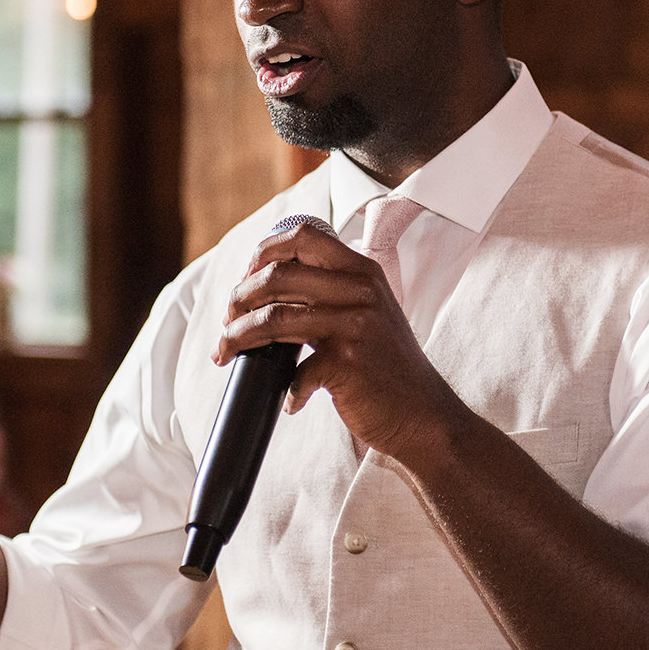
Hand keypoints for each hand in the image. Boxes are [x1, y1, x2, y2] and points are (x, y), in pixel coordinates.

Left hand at [213, 222, 463, 465]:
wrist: (422, 414)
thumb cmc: (386, 366)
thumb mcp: (367, 312)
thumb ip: (330, 290)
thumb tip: (264, 283)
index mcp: (362, 271)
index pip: (302, 235)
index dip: (263, 252)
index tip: (246, 280)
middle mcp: (360, 290)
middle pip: (277, 274)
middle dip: (238, 298)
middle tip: (228, 322)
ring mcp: (355, 325)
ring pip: (274, 317)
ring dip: (238, 337)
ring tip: (226, 353)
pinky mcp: (348, 364)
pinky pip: (295, 371)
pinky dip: (285, 389)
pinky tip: (289, 400)